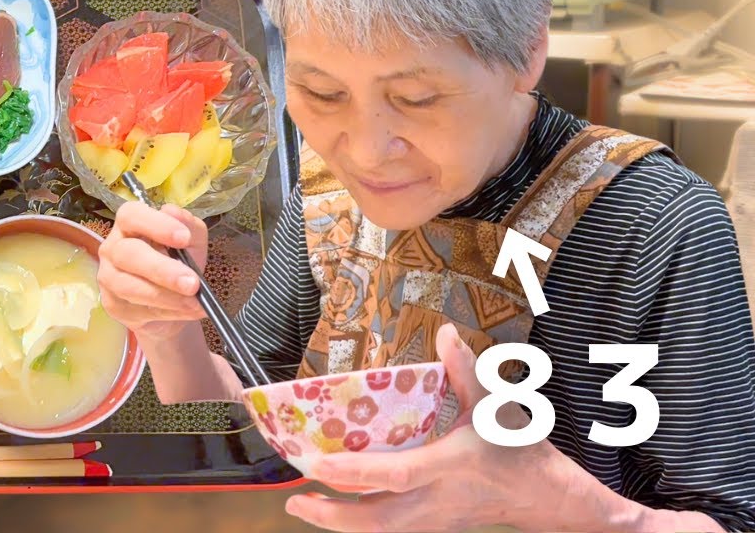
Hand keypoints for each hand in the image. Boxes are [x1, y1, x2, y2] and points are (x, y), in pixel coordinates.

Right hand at [97, 202, 207, 341]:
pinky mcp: (113, 305)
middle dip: (163, 270)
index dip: (156, 225)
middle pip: (129, 254)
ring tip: (195, 302)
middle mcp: (113, 248)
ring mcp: (108, 278)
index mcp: (129, 224)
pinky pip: (137, 310)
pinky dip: (166, 312)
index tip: (184, 238)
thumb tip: (172, 212)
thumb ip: (188, 225)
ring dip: (166, 296)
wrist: (174, 302)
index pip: (132, 215)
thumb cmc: (180, 263)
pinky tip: (186, 311)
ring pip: (130, 286)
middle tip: (193, 283)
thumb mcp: (193, 241)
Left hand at [285, 324, 658, 532]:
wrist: (551, 499)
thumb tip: (446, 332)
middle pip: (377, 521)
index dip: (354, 473)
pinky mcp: (436, 526)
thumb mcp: (497, 406)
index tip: (317, 466)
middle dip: (332, 516)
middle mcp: (437, 500)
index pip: (395, 475)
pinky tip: (338, 510)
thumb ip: (467, 371)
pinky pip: (391, 531)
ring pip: (381, 532)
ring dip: (340, 524)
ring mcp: (436, 519)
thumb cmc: (523, 451)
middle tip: (295, 501)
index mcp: (450, 467)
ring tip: (303, 506)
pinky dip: (361, 524)